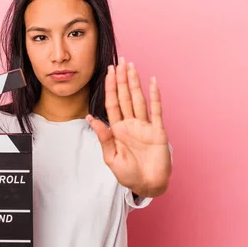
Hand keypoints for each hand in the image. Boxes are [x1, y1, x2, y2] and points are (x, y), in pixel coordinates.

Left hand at [86, 57, 171, 196]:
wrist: (147, 185)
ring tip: (132, 66)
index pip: (112, 103)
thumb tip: (90, 118)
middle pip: (125, 97)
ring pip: (139, 99)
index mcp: (117, 129)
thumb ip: (103, 137)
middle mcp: (131, 124)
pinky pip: (156, 110)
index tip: (107, 72)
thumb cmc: (128, 174)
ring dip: (135, 83)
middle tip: (119, 61)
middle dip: (121, 79)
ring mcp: (144, 126)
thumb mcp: (111, 157)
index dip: (110, 87)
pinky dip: (155, 96)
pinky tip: (152, 82)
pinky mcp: (157, 131)